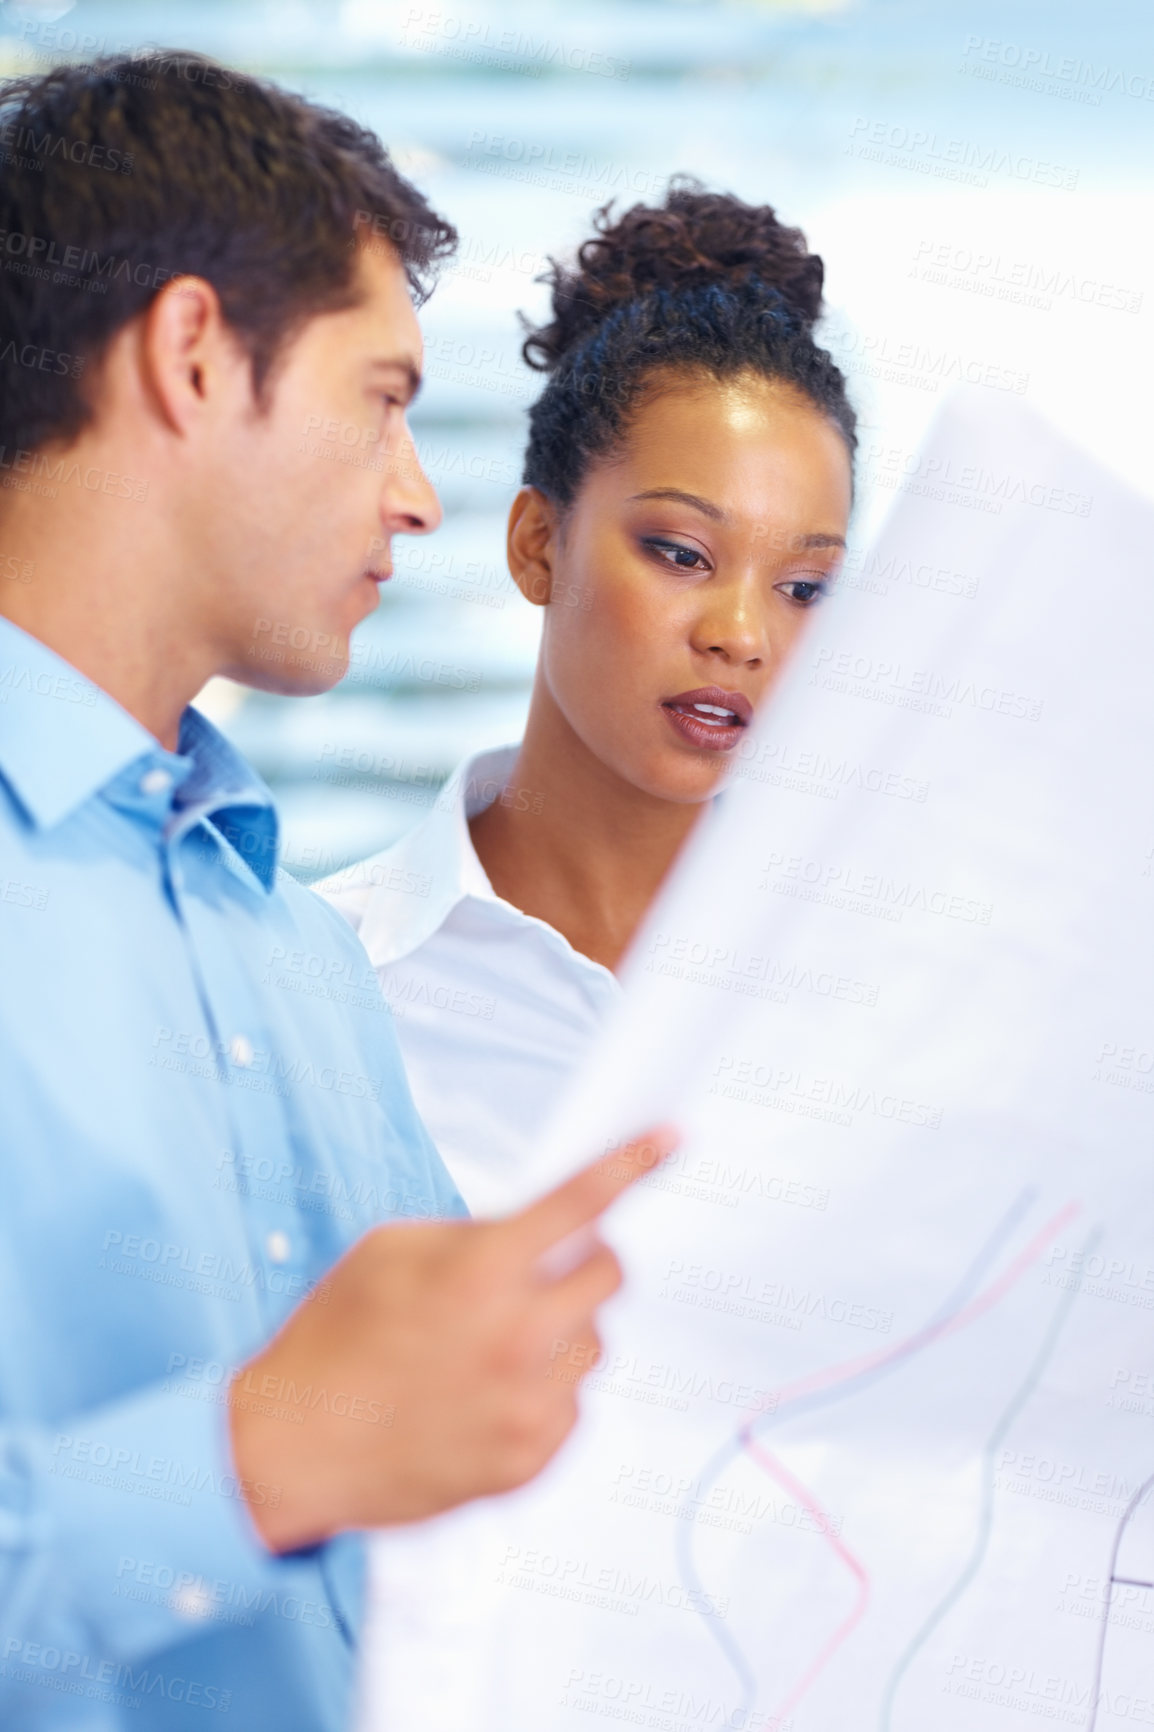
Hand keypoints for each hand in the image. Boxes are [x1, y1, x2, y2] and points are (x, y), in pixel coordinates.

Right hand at [229, 1128, 675, 1551]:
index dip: (632, 1162)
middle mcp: (517, 1338)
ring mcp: (528, 1407)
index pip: (580, 1202)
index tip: (672, 1136)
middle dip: (583, 1260)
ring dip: (561, 1331)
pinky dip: (544, 1392)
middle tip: (539, 1270)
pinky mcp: (529, 1462)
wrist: (292, 1448)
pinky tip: (485, 1395)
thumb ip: (473, 1234)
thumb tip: (538, 1230)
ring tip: (491, 1347)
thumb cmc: (331, 1342)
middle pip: (609, 1275)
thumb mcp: (388, 1251)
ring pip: (596, 1343)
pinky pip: (574, 1406)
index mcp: (480, 1273)